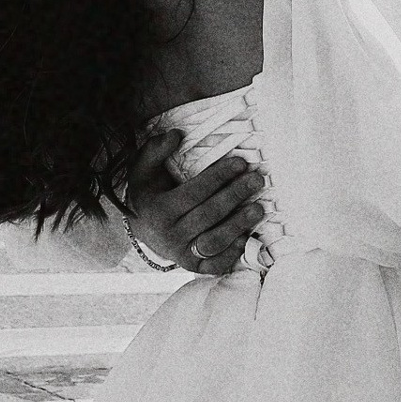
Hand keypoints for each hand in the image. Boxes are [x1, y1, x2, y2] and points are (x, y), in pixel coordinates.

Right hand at [125, 128, 264, 278]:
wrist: (141, 228)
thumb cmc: (149, 192)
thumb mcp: (143, 168)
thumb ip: (156, 149)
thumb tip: (176, 135)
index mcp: (158, 210)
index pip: (195, 192)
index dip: (219, 176)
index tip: (241, 162)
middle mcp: (169, 235)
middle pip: (209, 214)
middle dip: (235, 195)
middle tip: (257, 180)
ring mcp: (181, 254)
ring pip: (214, 241)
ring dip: (238, 224)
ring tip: (259, 208)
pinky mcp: (192, 266)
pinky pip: (215, 264)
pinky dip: (232, 253)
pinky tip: (246, 237)